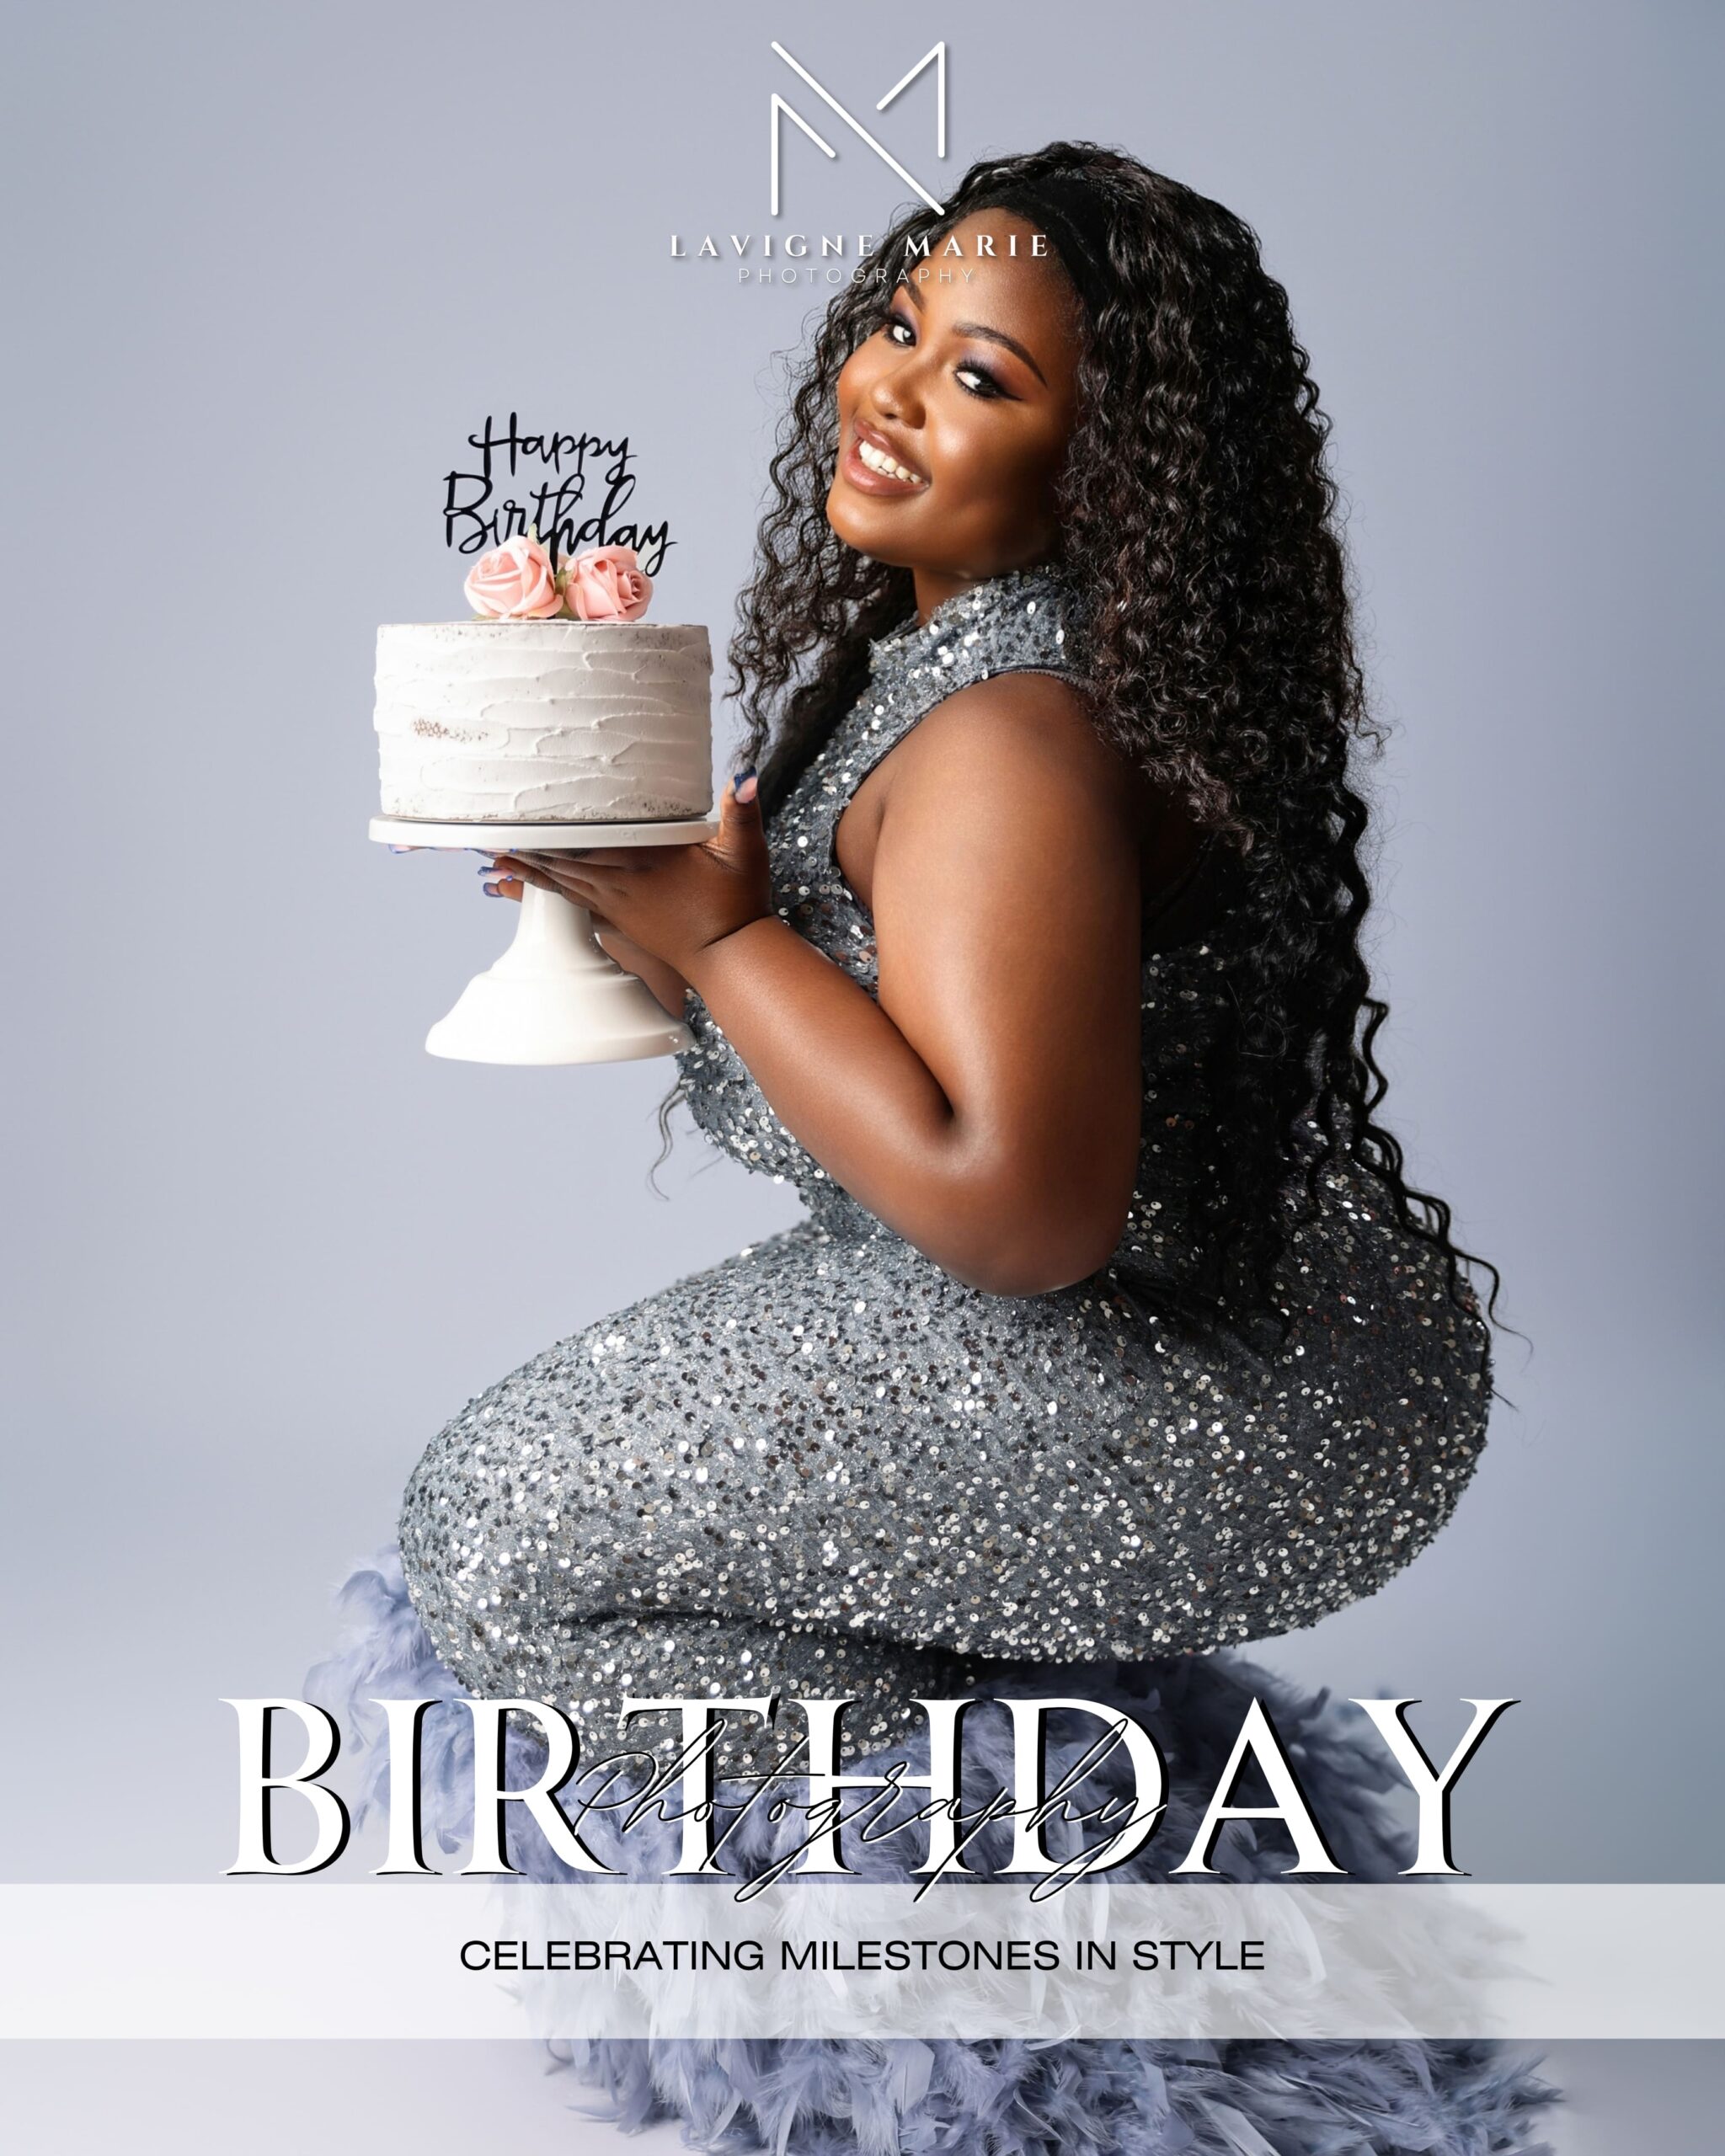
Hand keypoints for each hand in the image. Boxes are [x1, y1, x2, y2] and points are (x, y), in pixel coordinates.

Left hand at [483, 770, 770, 977]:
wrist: (732, 958)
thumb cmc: (737, 905)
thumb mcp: (744, 852)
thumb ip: (742, 811)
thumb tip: (744, 773)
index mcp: (644, 863)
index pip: (585, 844)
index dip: (547, 833)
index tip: (515, 822)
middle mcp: (622, 887)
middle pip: (563, 865)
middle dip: (525, 852)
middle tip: (487, 840)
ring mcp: (619, 908)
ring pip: (564, 887)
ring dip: (529, 875)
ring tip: (496, 865)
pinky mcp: (622, 924)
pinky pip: (578, 909)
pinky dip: (552, 899)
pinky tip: (535, 896)